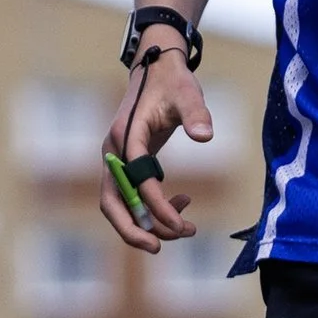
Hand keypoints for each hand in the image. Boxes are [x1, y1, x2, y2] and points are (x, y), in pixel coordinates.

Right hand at [98, 46, 214, 250]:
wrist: (157, 69)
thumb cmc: (173, 81)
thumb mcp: (188, 93)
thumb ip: (196, 113)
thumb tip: (205, 136)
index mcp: (125, 135)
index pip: (135, 179)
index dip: (155, 205)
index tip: (180, 223)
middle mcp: (114, 152)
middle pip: (111, 202)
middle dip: (133, 229)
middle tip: (159, 249)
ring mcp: (117, 160)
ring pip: (121, 205)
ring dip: (148, 223)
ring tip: (186, 229)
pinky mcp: (127, 165)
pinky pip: (133, 197)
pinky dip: (153, 208)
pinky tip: (184, 202)